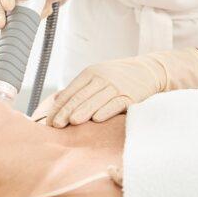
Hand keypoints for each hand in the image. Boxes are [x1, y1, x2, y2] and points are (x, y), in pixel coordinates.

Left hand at [45, 47, 197, 127]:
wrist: (148, 71)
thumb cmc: (118, 77)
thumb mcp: (97, 77)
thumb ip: (78, 89)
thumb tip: (55, 102)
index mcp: (91, 73)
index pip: (71, 91)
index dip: (59, 106)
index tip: (49, 121)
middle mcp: (103, 78)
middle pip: (82, 96)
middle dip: (67, 111)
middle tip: (55, 125)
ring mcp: (117, 86)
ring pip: (97, 100)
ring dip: (83, 111)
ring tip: (71, 122)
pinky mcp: (131, 95)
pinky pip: (117, 103)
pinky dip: (107, 111)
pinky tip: (97, 119)